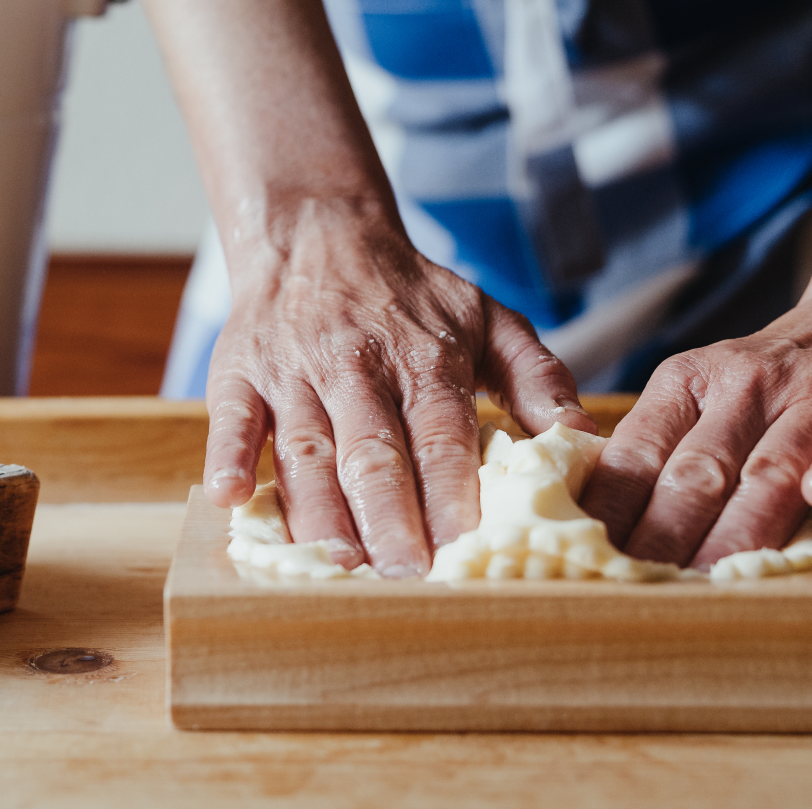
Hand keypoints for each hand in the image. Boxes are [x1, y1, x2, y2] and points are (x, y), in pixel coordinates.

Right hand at [201, 210, 595, 577]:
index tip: (466, 549)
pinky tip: (231, 498)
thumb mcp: (488, 319)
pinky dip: (227, 455)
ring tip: (337, 567)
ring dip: (318, 512)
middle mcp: (356, 366)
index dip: (452, 493)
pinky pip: (229, 418)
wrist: (317, 232)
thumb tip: (584, 440)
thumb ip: (538, 379)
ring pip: (305, 449)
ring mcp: (292, 371)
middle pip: (373, 452)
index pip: (442, 436)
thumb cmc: (411, 295)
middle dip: (390, 519)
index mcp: (424, 359)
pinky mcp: (237, 373)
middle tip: (405, 579)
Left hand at [578, 291, 811, 567]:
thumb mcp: (710, 394)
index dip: (611, 512)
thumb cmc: (782, 380)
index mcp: (686, 383)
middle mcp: (742, 386)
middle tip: (636, 594)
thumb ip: (667, 448)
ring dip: (736, 530)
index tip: (588, 562)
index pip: (636, 453)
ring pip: (767, 470)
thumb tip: (603, 526)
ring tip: (707, 580)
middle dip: (661, 538)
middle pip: (694, 473)